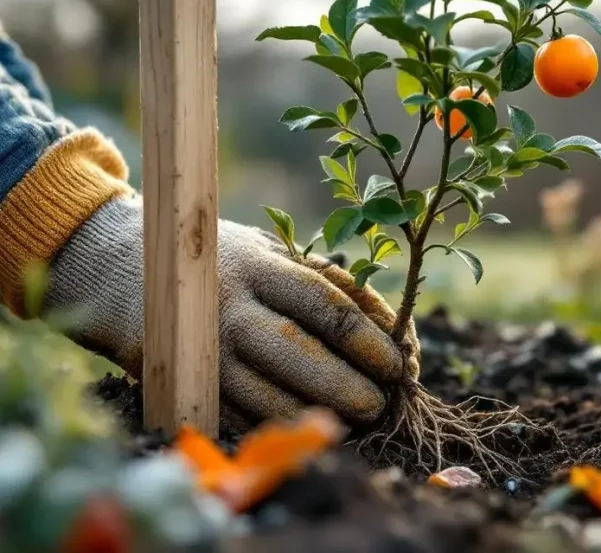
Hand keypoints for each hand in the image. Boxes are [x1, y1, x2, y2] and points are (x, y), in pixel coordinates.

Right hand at [46, 197, 417, 429]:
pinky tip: (309, 428)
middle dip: (348, 384)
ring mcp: (203, 348)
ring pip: (267, 395)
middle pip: (299, 353)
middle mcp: (230, 306)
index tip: (400, 363)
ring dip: (317, 414)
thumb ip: (325, 281)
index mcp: (260, 265)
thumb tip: (390, 327)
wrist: (119, 268)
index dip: (368, 339)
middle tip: (382, 404)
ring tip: (356, 422)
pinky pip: (237, 415)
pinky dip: (277, 427)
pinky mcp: (184, 381)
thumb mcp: (269, 252)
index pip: (326, 305)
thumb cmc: (219, 260)